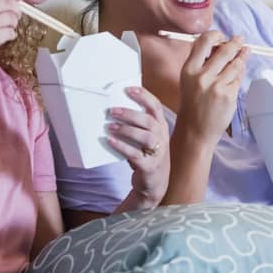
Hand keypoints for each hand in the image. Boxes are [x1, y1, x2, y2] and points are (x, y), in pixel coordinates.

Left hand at [105, 86, 170, 206]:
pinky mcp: (149, 166)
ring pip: (145, 136)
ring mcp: (157, 152)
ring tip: (110, 126)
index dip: (143, 96)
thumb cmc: (146, 154)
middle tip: (112, 111)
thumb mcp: (146, 137)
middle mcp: (161, 137)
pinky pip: (135, 155)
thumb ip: (137, 123)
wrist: (154, 183)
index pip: (155, 106)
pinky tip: (110, 141)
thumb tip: (114, 108)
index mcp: (161, 126)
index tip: (128, 89)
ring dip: (126, 130)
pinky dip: (122, 147)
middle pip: (149, 120)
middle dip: (130, 114)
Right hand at [176, 31, 248, 146]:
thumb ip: (201, 63)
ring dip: (242, 56)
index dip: (215, 35)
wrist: (195, 131)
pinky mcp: (229, 95)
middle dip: (235, 43)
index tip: (222, 36)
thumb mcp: (189, 80)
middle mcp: (202, 76)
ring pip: (235, 64)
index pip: (203, 42)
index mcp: (189, 69)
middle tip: (241, 39)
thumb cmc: (192, 103)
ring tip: (246, 51)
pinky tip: (239, 72)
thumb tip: (221, 45)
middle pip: (224, 51)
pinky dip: (240, 75)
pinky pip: (238, 79)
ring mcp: (217, 86)